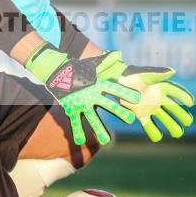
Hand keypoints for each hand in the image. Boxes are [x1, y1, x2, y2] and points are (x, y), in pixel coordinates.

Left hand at [25, 45, 139, 145]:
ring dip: (99, 129)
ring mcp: (84, 105)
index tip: (137, 98)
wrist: (58, 74)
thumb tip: (118, 55)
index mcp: (99, 86)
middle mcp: (94, 98)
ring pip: (93, 118)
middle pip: (108, 106)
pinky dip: (77, 131)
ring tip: (106, 141)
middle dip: (118, 112)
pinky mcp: (72, 110)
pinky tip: (80, 141)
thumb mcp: (90, 64)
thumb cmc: (75, 68)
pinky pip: (75, 121)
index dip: (125, 94)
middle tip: (130, 119)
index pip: (115, 90)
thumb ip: (103, 61)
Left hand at [99, 58, 194, 142]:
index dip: (184, 97)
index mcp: (162, 87)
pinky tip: (158, 138)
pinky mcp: (141, 114)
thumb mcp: (145, 74)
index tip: (190, 103)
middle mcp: (158, 98)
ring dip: (171, 125)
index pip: (176, 92)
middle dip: (181, 115)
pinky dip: (153, 131)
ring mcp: (150, 107)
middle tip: (188, 122)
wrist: (117, 82)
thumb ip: (158, 73)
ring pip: (164, 118)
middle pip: (174, 108)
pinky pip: (149, 124)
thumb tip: (173, 71)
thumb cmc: (132, 75)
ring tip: (178, 134)